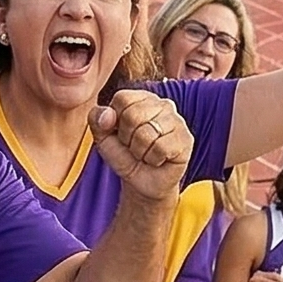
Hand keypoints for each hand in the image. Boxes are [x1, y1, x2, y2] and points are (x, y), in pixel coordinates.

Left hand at [91, 87, 190, 202]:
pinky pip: (161, 147)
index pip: (122, 98)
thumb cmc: (125, 156)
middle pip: (133, 115)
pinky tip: (157, 160)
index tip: (121, 134)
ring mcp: (177, 120)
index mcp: (141, 98)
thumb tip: (108, 114)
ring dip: (140, 152)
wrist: (141, 183)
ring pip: (147, 133)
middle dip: (127, 139)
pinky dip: (153, 159)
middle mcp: (162, 104)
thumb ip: (97, 120)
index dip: (115, 122)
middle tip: (134, 147)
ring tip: (146, 154)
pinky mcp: (185, 139)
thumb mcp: (103, 138)